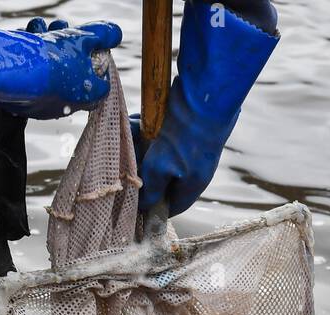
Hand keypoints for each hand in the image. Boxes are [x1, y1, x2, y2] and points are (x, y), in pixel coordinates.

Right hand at [0, 18, 122, 119]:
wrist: (12, 72)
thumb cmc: (53, 59)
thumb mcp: (81, 39)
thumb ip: (101, 35)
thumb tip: (115, 34)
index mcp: (85, 98)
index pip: (102, 85)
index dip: (100, 64)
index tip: (93, 47)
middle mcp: (64, 106)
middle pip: (74, 74)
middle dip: (70, 47)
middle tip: (63, 28)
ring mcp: (40, 105)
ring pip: (51, 72)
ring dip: (49, 45)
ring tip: (42, 27)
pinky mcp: (20, 99)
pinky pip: (31, 76)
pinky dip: (32, 55)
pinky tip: (28, 35)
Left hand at [134, 2, 277, 214]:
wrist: (205, 92)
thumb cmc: (184, 134)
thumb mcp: (160, 166)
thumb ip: (150, 189)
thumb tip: (143, 207)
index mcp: (192, 184)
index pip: (170, 206)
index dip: (150, 207)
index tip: (130, 202)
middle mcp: (193, 168)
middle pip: (160, 178)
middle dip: (140, 168)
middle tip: (124, 160)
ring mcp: (189, 146)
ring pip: (156, 153)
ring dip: (139, 145)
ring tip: (130, 133)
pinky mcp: (183, 127)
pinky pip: (159, 134)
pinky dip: (146, 128)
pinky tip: (136, 120)